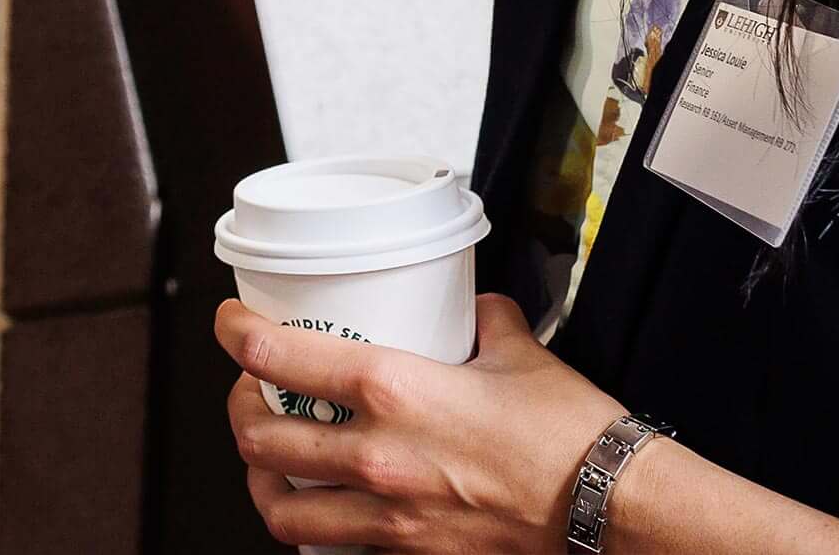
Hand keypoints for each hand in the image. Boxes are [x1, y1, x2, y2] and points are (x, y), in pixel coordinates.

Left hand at [218, 295, 622, 553]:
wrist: (606, 506)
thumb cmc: (568, 437)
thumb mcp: (519, 354)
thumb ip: (485, 322)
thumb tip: (475, 308)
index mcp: (394, 390)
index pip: (278, 357)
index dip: (236, 334)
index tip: (231, 323)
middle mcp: (377, 455)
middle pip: (259, 436)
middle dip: (239, 408)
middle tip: (249, 390)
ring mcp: (387, 513)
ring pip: (280, 507)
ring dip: (260, 479)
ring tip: (266, 459)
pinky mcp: (407, 552)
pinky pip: (335, 545)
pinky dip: (314, 527)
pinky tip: (322, 509)